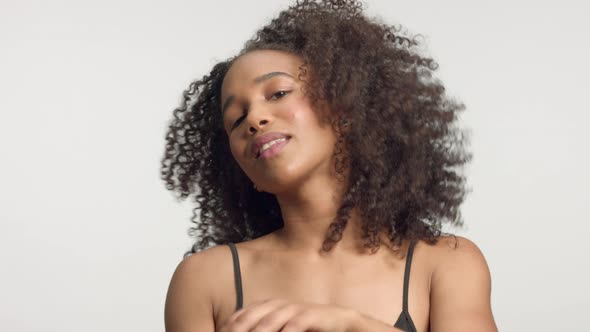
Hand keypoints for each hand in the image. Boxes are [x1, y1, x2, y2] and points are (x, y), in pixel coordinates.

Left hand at [218, 298, 357, 331]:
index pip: (241, 315)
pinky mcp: (310, 315)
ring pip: (271, 319)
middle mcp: (277, 305)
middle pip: (252, 315)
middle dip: (240, 328)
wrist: (337, 321)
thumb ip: (261, 328)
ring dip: (261, 330)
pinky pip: (296, 323)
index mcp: (266, 307)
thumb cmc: (302, 326)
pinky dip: (288, 330)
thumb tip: (236, 331)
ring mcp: (293, 309)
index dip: (230, 326)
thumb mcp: (279, 327)